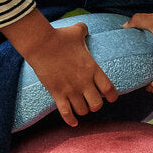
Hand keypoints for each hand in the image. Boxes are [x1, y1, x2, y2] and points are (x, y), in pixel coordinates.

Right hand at [1, 9, 117, 125]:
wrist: (41, 43)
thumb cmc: (60, 36)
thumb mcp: (76, 31)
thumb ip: (84, 31)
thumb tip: (84, 29)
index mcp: (92, 69)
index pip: (109, 89)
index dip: (112, 96)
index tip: (110, 97)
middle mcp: (84, 82)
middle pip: (97, 104)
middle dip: (95, 105)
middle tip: (91, 101)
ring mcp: (71, 89)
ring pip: (83, 111)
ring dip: (82, 110)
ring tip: (80, 107)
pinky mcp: (57, 94)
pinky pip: (66, 113)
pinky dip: (70, 120)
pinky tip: (73, 123)